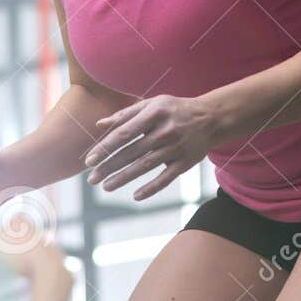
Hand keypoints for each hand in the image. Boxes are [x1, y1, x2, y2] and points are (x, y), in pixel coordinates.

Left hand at [85, 95, 222, 200]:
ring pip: (145, 166)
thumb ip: (126, 114)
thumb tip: (99, 124)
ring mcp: (176, 148)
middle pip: (131, 152)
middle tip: (91, 178)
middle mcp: (165, 131)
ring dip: (123, 178)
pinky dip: (151, 188)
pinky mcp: (185, 162)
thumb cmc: (174, 110)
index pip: (124, 133)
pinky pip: (166, 178)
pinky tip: (136, 196)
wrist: (212, 117)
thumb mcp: (153, 104)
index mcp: (154, 113)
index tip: (89, 160)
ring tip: (105, 187)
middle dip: (109, 167)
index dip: (105, 148)